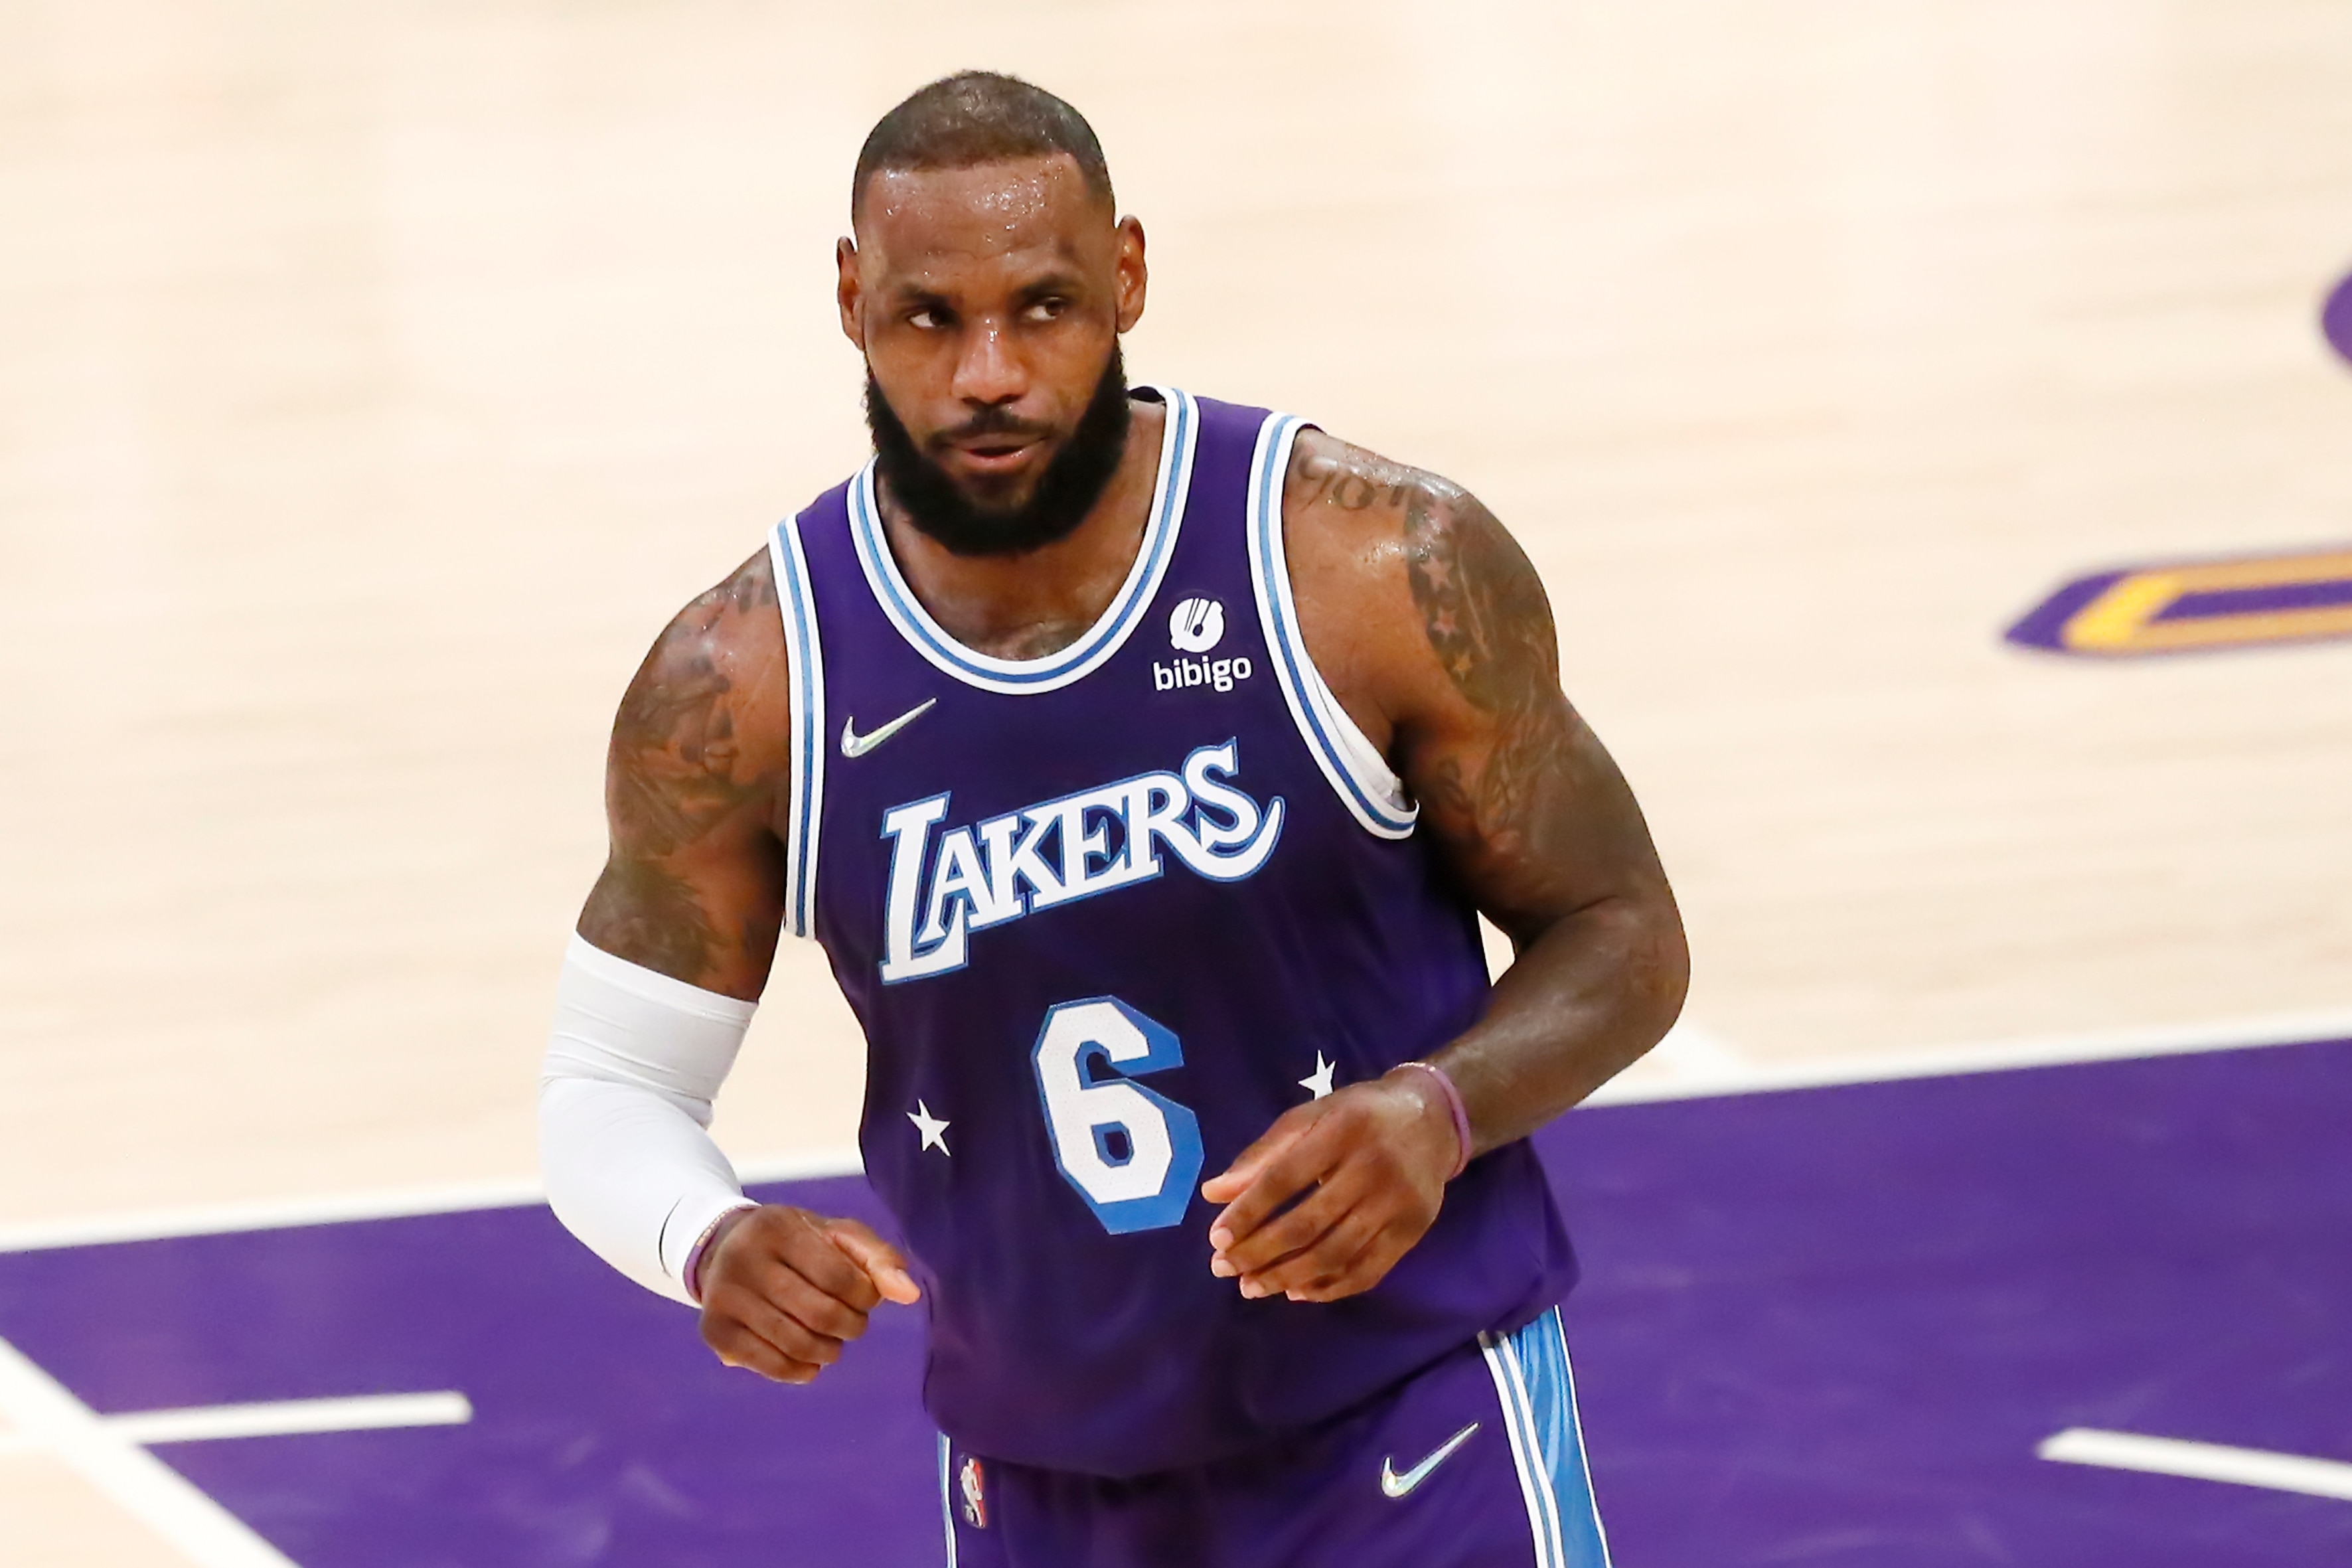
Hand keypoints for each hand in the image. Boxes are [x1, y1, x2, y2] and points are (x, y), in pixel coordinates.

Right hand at [697, 1205, 920, 1383]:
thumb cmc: (795, 1244)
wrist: (724, 1249)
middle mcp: (743, 1260)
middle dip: (850, 1327)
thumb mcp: (834, 1236)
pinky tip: (809, 1362)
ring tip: (833, 1344)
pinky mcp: (714, 1332)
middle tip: (853, 1325)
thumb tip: (910, 1294)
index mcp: (777, 1227)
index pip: (839, 1277)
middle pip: (818, 1314)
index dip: (865, 1296)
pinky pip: (769, 1365)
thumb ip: (877, 1258)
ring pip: (795, 1343)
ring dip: (829, 1352)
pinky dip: (800, 1371)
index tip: (866, 1298)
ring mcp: (723, 1298)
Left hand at [1200, 1069, 1460, 1303]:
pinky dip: (1329, 1288)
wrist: (1432, 1121)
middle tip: (1224, 1268)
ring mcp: (1396, 1204)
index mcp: (1341, 1130)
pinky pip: (1367, 1272)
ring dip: (1287, 1277)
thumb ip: (1263, 1155)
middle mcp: (1373, 1168)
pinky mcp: (1413, 1231)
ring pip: (1335, 1254)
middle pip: (1307, 1224)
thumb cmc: (1358, 1116)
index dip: (1248, 1211)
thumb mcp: (1310, 1117)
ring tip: (1252, 1287)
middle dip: (1259, 1252)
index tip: (1216, 1237)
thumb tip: (1214, 1193)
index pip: (1285, 1179)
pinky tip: (1297, 1291)